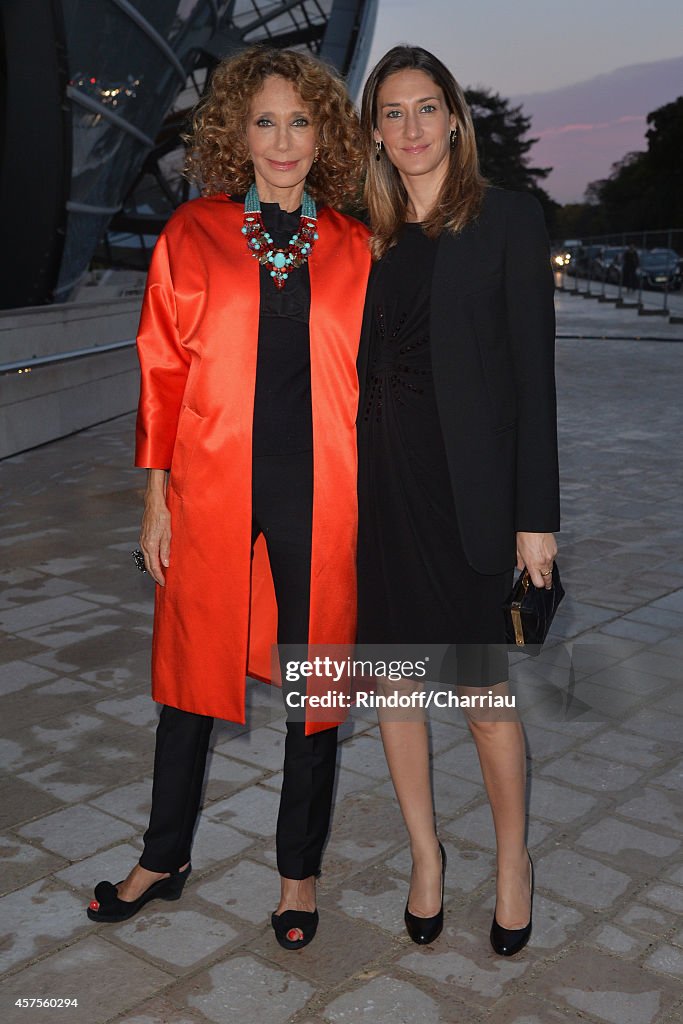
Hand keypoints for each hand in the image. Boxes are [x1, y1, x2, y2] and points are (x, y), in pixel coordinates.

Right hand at [140, 470, 170, 585]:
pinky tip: (157, 561)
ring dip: (153, 568)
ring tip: (160, 574)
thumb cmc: (163, 516)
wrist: (154, 504)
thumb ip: (166, 549)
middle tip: (162, 582)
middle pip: (148, 564)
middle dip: (155, 575)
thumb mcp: (168, 533)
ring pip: (147, 559)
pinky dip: (151, 560)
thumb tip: (165, 564)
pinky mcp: (144, 538)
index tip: (164, 583)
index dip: (159, 576)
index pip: (154, 565)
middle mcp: (144, 544)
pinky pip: (147, 553)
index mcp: (151, 545)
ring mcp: (143, 541)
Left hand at [516, 532, 556, 589]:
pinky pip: (552, 559)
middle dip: (546, 582)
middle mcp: (544, 562)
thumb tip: (522, 568)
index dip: (537, 584)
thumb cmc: (524, 535)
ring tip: (540, 564)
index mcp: (533, 564)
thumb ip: (520, 563)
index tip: (536, 583)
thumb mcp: (518, 551)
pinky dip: (548, 559)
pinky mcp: (555, 550)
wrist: (534, 524)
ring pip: (551, 569)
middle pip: (548, 579)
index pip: (539, 583)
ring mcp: (551, 557)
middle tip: (544, 583)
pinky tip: (543, 553)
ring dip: (546, 569)